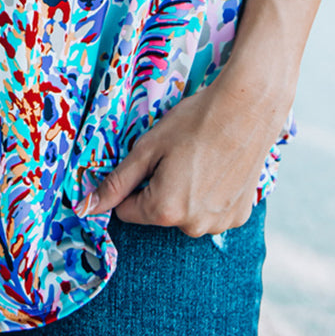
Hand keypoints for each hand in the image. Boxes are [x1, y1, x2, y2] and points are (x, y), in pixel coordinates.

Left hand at [75, 69, 291, 236]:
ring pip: (186, 213)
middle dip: (159, 188)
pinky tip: (218, 168)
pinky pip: (211, 211)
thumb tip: (86, 206)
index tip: (148, 161)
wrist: (248, 108)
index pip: (127, 211)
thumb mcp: (147, 147)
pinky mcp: (240, 216)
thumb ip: (117, 181)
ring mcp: (219, 224)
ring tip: (200, 159)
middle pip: (158, 213)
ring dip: (186, 194)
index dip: (131, 185)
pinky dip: (210, 194)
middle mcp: (192, 227)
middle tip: (177, 156)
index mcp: (164, 210)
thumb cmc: (194, 122)